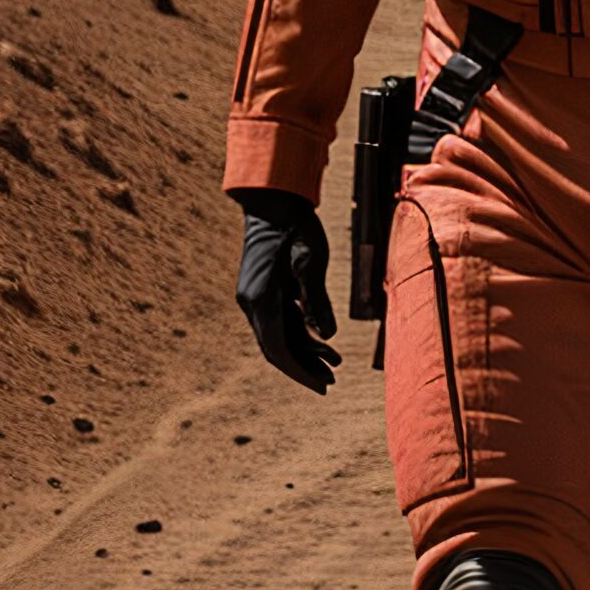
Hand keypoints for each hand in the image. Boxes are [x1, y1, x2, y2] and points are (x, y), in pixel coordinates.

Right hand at [233, 187, 341, 390]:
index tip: (321, 386)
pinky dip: (302, 333)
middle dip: (304, 367)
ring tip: (335, 365)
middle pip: (277, 347)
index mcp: (261, 299)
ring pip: (280, 335)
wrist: (275, 202)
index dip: (300, 371)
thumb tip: (328, 334)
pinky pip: (283, 320)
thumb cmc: (296, 227)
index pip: (278, 348)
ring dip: (306, 351)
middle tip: (330, 384)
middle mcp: (254, 302)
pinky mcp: (267, 291)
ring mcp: (258, 297)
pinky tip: (325, 341)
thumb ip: (317, 298)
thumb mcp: (312, 261)